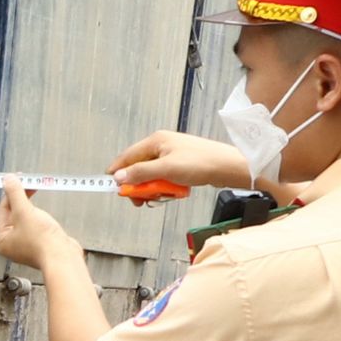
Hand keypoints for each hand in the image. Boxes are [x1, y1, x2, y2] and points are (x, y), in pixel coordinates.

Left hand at [0, 180, 77, 270]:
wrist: (63, 257)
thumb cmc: (42, 241)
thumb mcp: (24, 211)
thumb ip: (15, 194)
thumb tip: (8, 180)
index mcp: (3, 239)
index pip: (3, 209)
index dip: (11, 192)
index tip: (19, 179)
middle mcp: (13, 244)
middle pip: (14, 213)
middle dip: (22, 198)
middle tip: (30, 184)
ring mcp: (28, 244)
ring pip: (26, 218)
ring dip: (32, 207)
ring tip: (39, 201)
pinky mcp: (41, 243)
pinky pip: (37, 224)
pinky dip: (41, 216)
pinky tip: (46, 215)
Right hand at [108, 128, 249, 198]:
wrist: (228, 167)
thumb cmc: (201, 163)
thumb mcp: (166, 169)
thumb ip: (140, 173)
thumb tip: (119, 177)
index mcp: (156, 141)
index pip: (127, 156)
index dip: (117, 171)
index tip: (111, 186)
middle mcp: (163, 145)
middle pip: (139, 167)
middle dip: (138, 184)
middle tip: (139, 199)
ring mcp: (173, 154)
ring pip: (152, 174)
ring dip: (153, 187)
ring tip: (160, 196)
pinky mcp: (182, 164)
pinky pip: (165, 177)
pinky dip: (165, 186)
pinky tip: (172, 193)